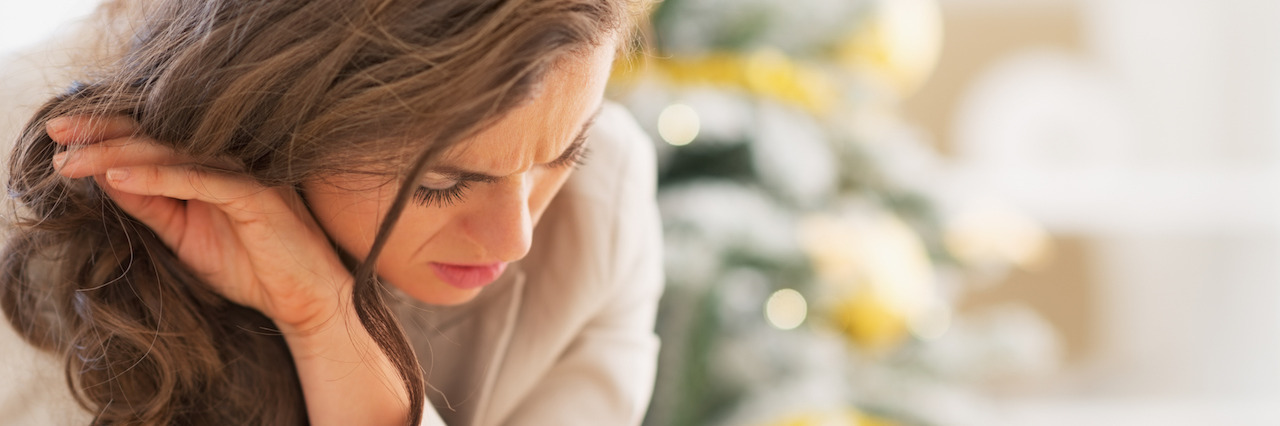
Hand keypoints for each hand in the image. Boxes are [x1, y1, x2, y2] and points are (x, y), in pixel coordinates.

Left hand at [47, 116, 350, 333]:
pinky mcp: (254, 194)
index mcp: (209, 168)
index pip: (153, 142)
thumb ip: (152, 204)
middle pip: (156, 137)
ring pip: (171, 153)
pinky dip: (156, 176)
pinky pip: (197, 179)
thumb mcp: (185, 236)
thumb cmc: (253, 269)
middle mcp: (226, 162)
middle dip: (102, 134)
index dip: (107, 135)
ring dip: (118, 154)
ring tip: (73, 159)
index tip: (61, 137)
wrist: (305, 299)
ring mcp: (242, 174)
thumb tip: (105, 174)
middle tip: (56, 132)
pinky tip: (118, 176)